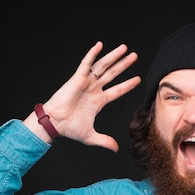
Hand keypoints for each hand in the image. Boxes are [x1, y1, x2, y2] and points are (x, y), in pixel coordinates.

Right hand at [23, 42, 140, 150]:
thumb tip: (117, 149)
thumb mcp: (91, 136)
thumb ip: (105, 141)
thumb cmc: (70, 128)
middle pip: (113, 74)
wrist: (56, 124)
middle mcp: (94, 89)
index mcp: (99, 101)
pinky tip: (99, 45)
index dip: (128, 85)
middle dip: (124, 65)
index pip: (117, 90)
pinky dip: (92, 54)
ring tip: (124, 48)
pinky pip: (86, 64)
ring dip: (113, 57)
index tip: (138, 78)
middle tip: (134, 56)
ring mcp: (86, 83)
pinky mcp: (77, 78)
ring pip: (103, 66)